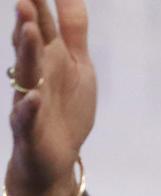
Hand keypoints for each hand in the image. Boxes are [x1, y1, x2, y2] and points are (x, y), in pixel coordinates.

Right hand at [6, 0, 94, 195]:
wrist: (54, 156)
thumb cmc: (65, 105)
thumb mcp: (77, 64)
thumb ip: (73, 30)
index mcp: (47, 56)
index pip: (41, 23)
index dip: (39, 1)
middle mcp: (35, 74)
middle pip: (29, 44)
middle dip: (27, 19)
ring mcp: (30, 99)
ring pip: (25, 74)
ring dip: (26, 52)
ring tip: (27, 30)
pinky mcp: (30, 129)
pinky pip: (27, 117)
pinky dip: (29, 108)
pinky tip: (35, 98)